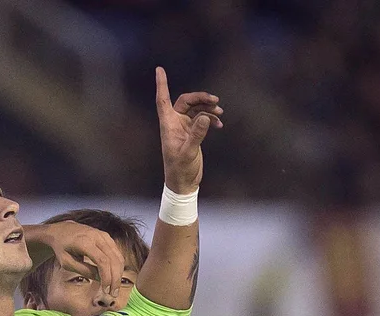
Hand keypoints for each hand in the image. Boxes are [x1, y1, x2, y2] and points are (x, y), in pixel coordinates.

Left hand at [24, 221, 125, 305]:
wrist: (61, 230)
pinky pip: (116, 253)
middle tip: (113, 293)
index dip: (107, 277)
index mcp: (85, 242)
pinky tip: (114, 277)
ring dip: (119, 274)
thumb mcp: (67, 262)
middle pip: (114, 260)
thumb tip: (101, 280)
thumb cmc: (61, 248)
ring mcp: (103, 235)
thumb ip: (84, 270)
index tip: (106, 290)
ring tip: (114, 288)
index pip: (102, 261)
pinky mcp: (107, 237)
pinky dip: (117, 266)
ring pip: (118, 257)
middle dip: (115, 278)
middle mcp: (97, 237)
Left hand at [155, 67, 222, 194]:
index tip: (159, 69)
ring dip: (208, 108)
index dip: (161, 84)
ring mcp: (184, 127)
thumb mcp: (188, 152)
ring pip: (196, 109)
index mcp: (168, 125)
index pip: (162, 100)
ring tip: (220, 112)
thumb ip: (197, 135)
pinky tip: (219, 124)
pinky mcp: (192, 133)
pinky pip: (202, 119)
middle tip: (215, 101)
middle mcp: (174, 123)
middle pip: (186, 101)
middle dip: (200, 98)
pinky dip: (211, 119)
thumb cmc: (180, 170)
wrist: (183, 183)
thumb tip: (205, 117)